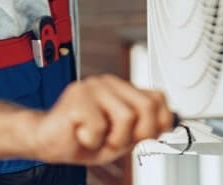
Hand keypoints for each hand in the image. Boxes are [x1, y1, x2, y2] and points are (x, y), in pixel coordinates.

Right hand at [32, 75, 172, 164]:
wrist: (49, 141)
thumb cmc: (84, 138)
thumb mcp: (122, 137)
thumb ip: (144, 126)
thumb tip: (173, 121)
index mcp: (121, 89)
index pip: (158, 98)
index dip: (158, 123)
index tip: (142, 136)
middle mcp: (108, 82)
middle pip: (147, 107)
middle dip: (136, 134)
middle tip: (114, 139)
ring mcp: (92, 86)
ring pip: (126, 118)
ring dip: (112, 139)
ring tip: (95, 136)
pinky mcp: (77, 97)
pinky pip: (100, 127)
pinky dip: (91, 141)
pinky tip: (80, 133)